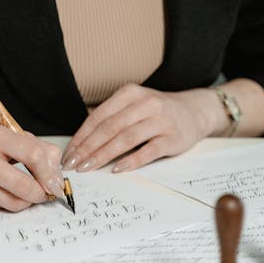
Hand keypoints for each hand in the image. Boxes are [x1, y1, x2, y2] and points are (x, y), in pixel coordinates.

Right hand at [0, 123, 63, 210]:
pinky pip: (0, 207)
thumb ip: (34, 147)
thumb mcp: (4, 134)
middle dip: (42, 193)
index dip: (50, 172)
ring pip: (14, 202)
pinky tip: (6, 191)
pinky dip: (10, 202)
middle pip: (24, 185)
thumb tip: (57, 173)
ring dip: (29, 201)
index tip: (56, 181)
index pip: (33, 155)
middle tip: (48, 193)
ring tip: (30, 192)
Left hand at [62, 84, 220, 173]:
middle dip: (88, 148)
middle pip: (110, 127)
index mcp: (130, 93)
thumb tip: (81, 143)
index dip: (81, 136)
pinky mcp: (172, 137)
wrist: (194, 111)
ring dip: (104, 155)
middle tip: (73, 165)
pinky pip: (148, 150)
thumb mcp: (134, 105)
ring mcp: (160, 120)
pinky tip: (117, 169)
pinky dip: (131, 161)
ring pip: (126, 138)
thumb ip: (112, 118)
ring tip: (88, 168)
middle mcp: (145, 103)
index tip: (69, 154)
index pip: (99, 116)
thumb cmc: (157, 112)